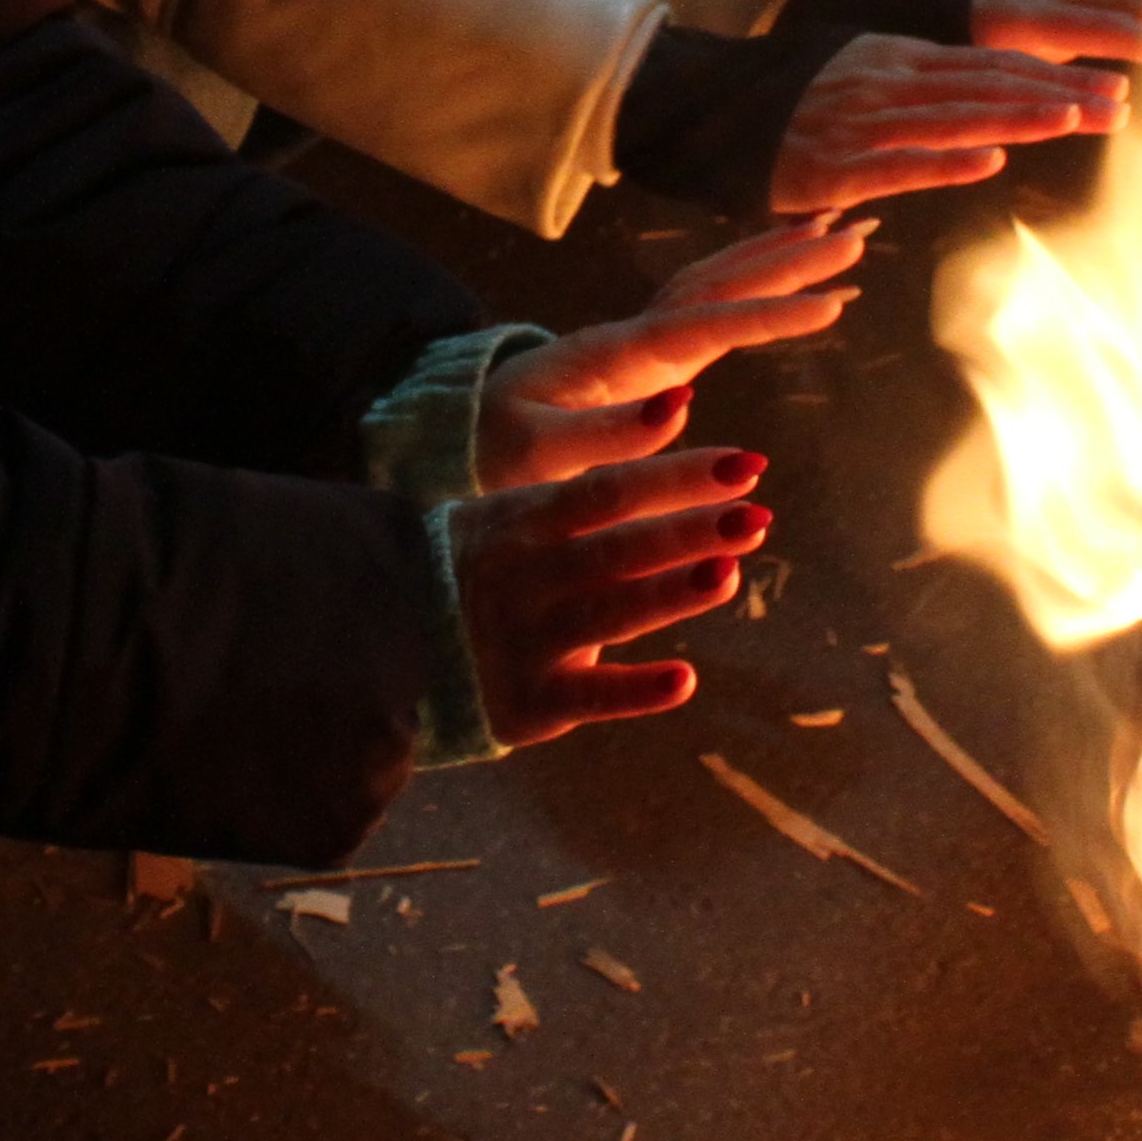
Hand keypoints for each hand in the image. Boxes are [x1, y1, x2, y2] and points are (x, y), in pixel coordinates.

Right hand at [448, 445, 773, 745]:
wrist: (384, 640)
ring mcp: (527, 641)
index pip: (609, 491)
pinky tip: (685, 679)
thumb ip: (583, 495)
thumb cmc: (475, 569)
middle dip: (690, 529)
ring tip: (729, 574)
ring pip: (609, 613)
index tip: (744, 463)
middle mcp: (527, 577)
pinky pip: (588, 696)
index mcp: (523, 523)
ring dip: (671, 593)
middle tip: (757, 514)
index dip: (676, 475)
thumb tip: (672, 436)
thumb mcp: (508, 517)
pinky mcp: (529, 704)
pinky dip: (636, 690)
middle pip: (618, 547)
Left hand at [474, 219, 868, 492]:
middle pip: (723, 283)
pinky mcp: (648, 358)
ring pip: (721, 284)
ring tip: (843, 231)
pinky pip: (715, 308)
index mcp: (617, 354)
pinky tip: (791, 280)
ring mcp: (643, 341)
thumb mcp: (534, 450)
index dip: (769, 314)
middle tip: (858, 232)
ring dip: (780, 257)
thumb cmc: (490, 447)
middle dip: (790, 259)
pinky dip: (758, 285)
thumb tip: (682, 405)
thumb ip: (604, 432)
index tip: (831, 303)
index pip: (706, 324)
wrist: (454, 431)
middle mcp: (636, 334)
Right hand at [771, 35, 1125, 213]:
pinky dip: (946, 164)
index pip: (990, 65)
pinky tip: (989, 162)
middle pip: (986, 88)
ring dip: (1014, 119)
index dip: (1053, 75)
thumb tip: (983, 115)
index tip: (1111, 86)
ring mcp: (861, 122)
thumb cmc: (790, 101)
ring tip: (1072, 119)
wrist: (702, 110)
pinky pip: (899, 165)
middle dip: (1056, 95)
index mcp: (899, 59)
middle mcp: (887, 81)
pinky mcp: (833, 166)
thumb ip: (919, 91)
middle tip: (1118, 103)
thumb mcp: (862, 78)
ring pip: (952, 119)